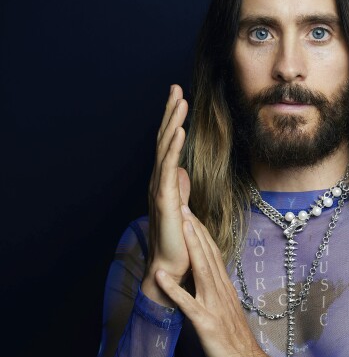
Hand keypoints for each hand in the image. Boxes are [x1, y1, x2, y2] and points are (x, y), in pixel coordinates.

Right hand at [142, 85, 190, 304]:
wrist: (170, 269)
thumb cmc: (177, 241)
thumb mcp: (182, 208)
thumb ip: (180, 188)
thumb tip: (181, 171)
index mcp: (164, 182)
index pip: (168, 144)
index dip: (172, 120)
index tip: (179, 97)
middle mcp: (159, 181)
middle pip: (164, 139)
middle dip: (170, 112)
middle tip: (175, 86)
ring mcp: (160, 189)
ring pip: (165, 148)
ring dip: (172, 122)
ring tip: (179, 100)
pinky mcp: (165, 199)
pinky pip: (168, 168)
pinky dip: (173, 147)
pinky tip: (179, 129)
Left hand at [155, 207, 281, 356]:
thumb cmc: (237, 344)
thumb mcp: (226, 312)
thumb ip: (216, 295)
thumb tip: (206, 281)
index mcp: (224, 289)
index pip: (213, 254)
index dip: (200, 233)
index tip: (190, 212)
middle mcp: (220, 292)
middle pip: (207, 255)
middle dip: (194, 229)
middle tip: (182, 204)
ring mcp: (214, 307)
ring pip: (201, 271)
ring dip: (189, 247)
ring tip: (177, 225)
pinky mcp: (207, 324)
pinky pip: (187, 304)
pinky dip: (173, 288)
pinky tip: (159, 275)